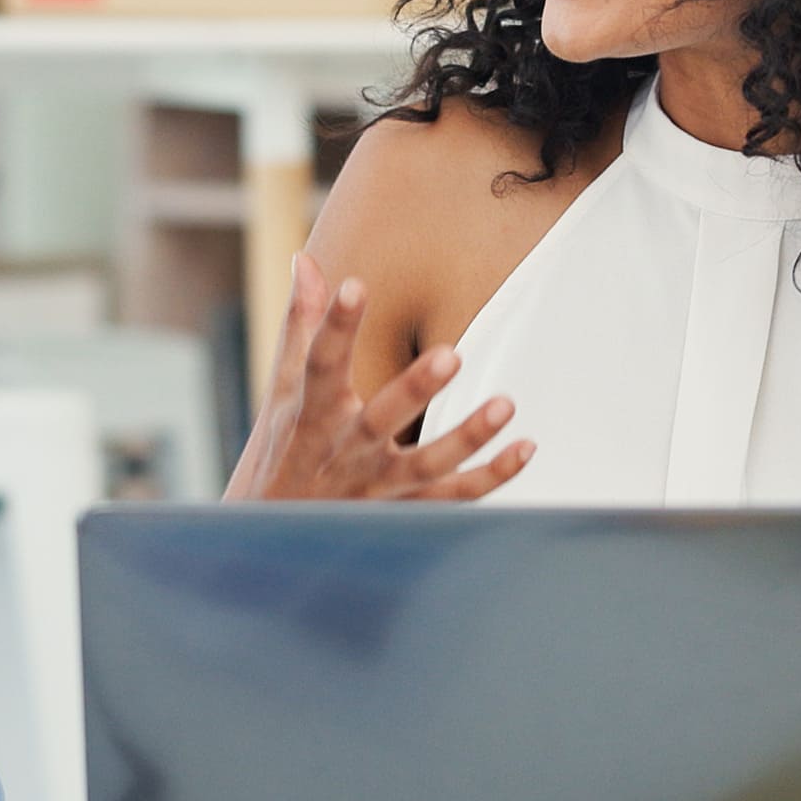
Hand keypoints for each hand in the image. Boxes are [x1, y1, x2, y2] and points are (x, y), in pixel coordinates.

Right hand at [222, 254, 532, 501]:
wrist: (275, 540)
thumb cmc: (285, 448)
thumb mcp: (285, 390)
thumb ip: (302, 325)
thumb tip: (306, 259)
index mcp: (311, 415)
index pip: (320, 365)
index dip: (333, 326)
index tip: (352, 285)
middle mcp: (344, 451)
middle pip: (379, 420)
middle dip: (414, 390)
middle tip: (451, 354)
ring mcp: (377, 486)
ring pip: (425, 466)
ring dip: (467, 438)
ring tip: (506, 405)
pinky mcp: (405, 510)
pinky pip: (452, 497)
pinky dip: (491, 477)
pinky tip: (525, 448)